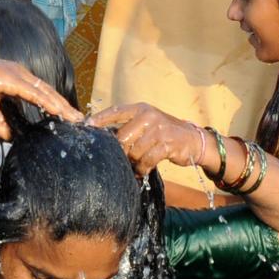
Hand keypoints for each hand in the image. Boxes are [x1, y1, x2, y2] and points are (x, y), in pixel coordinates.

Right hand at [0, 51, 82, 139]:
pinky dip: (48, 102)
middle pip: (48, 92)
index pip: (40, 94)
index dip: (54, 105)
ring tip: (74, 118)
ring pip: (46, 93)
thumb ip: (0, 123)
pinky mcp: (13, 80)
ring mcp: (19, 75)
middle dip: (64, 107)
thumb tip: (9, 138)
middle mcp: (21, 75)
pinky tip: (59, 111)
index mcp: (16, 79)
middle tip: (78, 119)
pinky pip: (35, 93)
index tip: (66, 116)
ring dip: (62, 106)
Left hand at [87, 103, 204, 174]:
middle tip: (126, 158)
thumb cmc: (163, 133)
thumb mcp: (146, 123)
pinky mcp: (167, 144)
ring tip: (137, 163)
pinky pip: (146, 161)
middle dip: (121, 152)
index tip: (86, 126)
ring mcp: (159, 129)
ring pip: (133, 151)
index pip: (115, 112)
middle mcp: (148, 116)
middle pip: (121, 138)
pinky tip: (144, 169)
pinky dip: (143, 168)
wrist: (192, 140)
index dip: (100, 119)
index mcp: (140, 109)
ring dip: (134, 162)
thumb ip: (128, 127)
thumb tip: (102, 137)